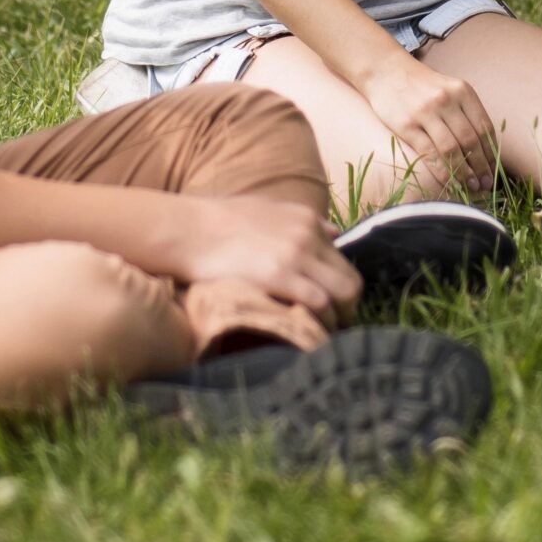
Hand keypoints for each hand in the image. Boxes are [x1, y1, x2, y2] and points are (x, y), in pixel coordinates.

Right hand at [169, 196, 360, 325]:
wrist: (190, 229)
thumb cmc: (221, 221)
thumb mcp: (269, 210)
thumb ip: (304, 222)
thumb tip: (335, 232)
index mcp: (307, 220)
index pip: (343, 260)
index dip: (339, 287)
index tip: (331, 304)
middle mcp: (308, 236)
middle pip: (351, 280)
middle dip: (347, 307)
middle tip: (333, 323)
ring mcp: (296, 256)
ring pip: (342, 294)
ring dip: (337, 318)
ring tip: (321, 331)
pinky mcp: (279, 276)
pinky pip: (318, 304)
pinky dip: (320, 321)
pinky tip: (309, 330)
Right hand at [362, 57, 499, 194]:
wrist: (386, 71)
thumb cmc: (422, 85)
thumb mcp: (449, 89)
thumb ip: (466, 112)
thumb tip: (484, 150)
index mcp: (462, 91)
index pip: (484, 127)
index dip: (491, 153)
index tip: (493, 171)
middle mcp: (446, 100)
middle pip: (470, 140)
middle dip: (480, 167)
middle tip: (484, 185)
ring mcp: (425, 112)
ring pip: (452, 149)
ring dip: (463, 172)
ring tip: (470, 186)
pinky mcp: (407, 125)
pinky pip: (429, 153)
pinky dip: (442, 171)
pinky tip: (449, 182)